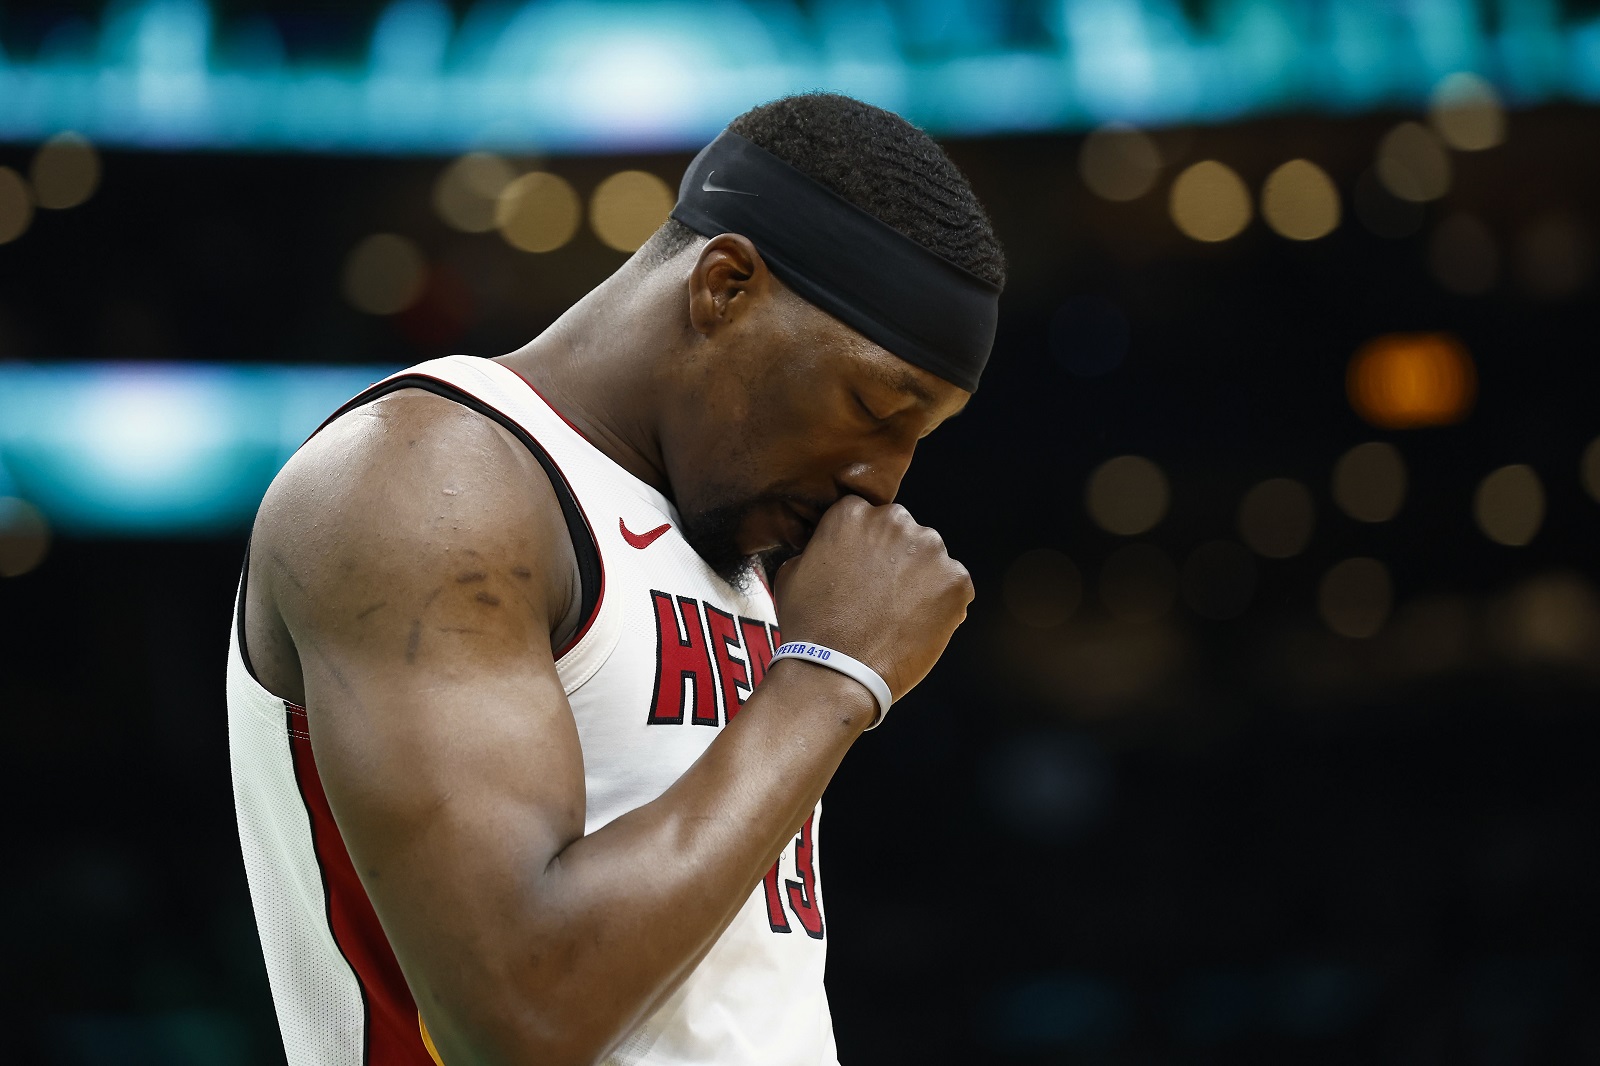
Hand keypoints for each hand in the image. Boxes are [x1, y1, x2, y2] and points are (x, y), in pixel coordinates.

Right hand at [773, 495, 973, 702]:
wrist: (834, 672)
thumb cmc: (808, 626)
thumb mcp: (793, 571)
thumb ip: (821, 547)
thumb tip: (832, 549)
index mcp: (853, 513)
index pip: (869, 518)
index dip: (866, 549)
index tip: (862, 572)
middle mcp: (894, 521)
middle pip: (903, 534)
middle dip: (895, 559)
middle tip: (880, 597)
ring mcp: (929, 549)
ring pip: (930, 559)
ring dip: (920, 580)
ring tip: (897, 616)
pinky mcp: (956, 580)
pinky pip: (954, 587)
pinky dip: (942, 605)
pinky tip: (916, 627)